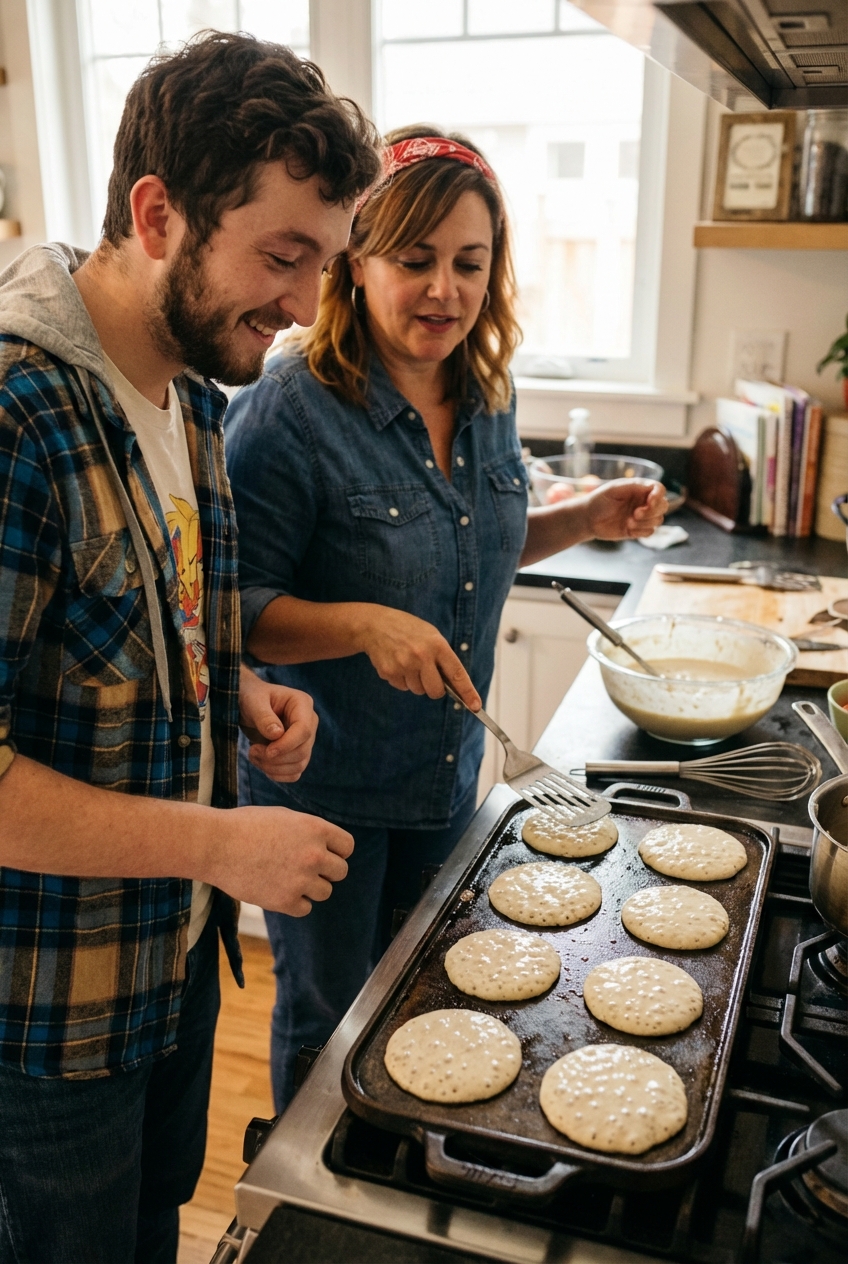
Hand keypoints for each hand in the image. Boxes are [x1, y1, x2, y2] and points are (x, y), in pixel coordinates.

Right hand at [207, 805, 353, 915]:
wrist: (216, 845)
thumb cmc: (247, 826)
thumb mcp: (285, 817)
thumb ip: (310, 832)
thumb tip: (329, 848)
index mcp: (316, 829)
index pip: (347, 847)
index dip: (336, 850)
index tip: (323, 853)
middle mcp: (314, 855)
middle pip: (341, 871)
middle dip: (326, 870)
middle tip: (303, 868)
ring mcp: (301, 880)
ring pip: (325, 891)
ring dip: (311, 887)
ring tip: (287, 877)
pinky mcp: (285, 901)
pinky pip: (305, 908)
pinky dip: (294, 903)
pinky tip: (277, 889)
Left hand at [238, 667, 317, 781]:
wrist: (247, 705)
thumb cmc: (251, 697)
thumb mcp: (253, 702)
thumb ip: (264, 717)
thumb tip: (277, 734)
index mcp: (302, 704)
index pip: (304, 730)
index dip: (287, 745)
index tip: (267, 751)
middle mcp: (309, 722)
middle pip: (302, 751)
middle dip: (276, 758)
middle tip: (252, 751)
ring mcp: (305, 740)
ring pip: (299, 764)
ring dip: (273, 767)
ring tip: (253, 755)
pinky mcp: (297, 753)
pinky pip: (294, 772)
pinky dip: (277, 774)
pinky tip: (261, 763)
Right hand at [354, 606, 480, 709]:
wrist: (375, 625)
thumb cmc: (408, 630)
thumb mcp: (431, 635)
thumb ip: (442, 657)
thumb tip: (453, 685)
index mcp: (437, 645)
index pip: (457, 674)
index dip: (468, 692)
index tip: (476, 706)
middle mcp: (422, 656)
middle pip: (435, 691)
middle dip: (434, 689)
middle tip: (427, 675)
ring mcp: (404, 665)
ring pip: (418, 690)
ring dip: (416, 682)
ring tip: (408, 661)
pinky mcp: (389, 672)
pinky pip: (402, 687)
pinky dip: (402, 679)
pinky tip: (397, 662)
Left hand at [584, 479, 667, 540]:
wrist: (588, 519)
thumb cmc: (599, 500)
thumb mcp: (614, 489)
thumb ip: (633, 486)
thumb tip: (651, 489)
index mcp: (639, 489)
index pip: (659, 489)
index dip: (658, 496)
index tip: (649, 503)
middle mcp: (643, 502)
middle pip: (663, 506)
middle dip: (652, 511)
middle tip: (635, 514)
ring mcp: (641, 516)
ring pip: (658, 520)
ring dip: (645, 523)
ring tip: (628, 522)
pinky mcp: (637, 529)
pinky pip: (650, 532)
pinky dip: (641, 532)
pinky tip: (628, 529)